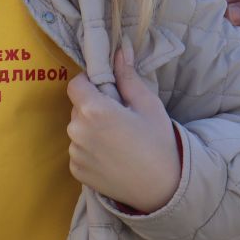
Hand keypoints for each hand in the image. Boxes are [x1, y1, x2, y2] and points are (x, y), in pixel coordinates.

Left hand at [66, 45, 180, 213]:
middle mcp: (77, 130)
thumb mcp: (148, 105)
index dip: (90, 84)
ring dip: (91, 130)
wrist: (164, 190)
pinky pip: (78, 151)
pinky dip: (90, 151)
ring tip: (118, 141)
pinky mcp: (77, 171)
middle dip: (93, 107)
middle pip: (77, 107)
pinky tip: (112, 157)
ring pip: (78, 129)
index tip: (108, 93)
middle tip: (120, 119)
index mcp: (93, 110)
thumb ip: (127, 77)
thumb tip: (120, 49)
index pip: (76, 84)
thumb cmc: (159, 143)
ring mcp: (75, 153)